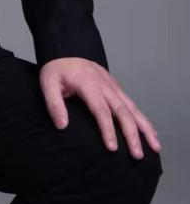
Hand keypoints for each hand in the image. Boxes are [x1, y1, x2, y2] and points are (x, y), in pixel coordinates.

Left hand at [39, 57, 160, 158]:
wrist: (66, 49)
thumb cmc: (56, 69)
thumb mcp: (48, 84)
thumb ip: (54, 104)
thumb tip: (62, 126)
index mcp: (88, 83)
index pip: (101, 110)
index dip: (108, 129)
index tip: (112, 148)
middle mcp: (105, 84)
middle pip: (122, 111)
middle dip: (132, 134)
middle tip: (137, 155)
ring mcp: (112, 85)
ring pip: (132, 108)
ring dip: (144, 127)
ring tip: (155, 147)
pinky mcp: (116, 87)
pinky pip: (132, 104)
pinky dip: (142, 119)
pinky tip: (150, 132)